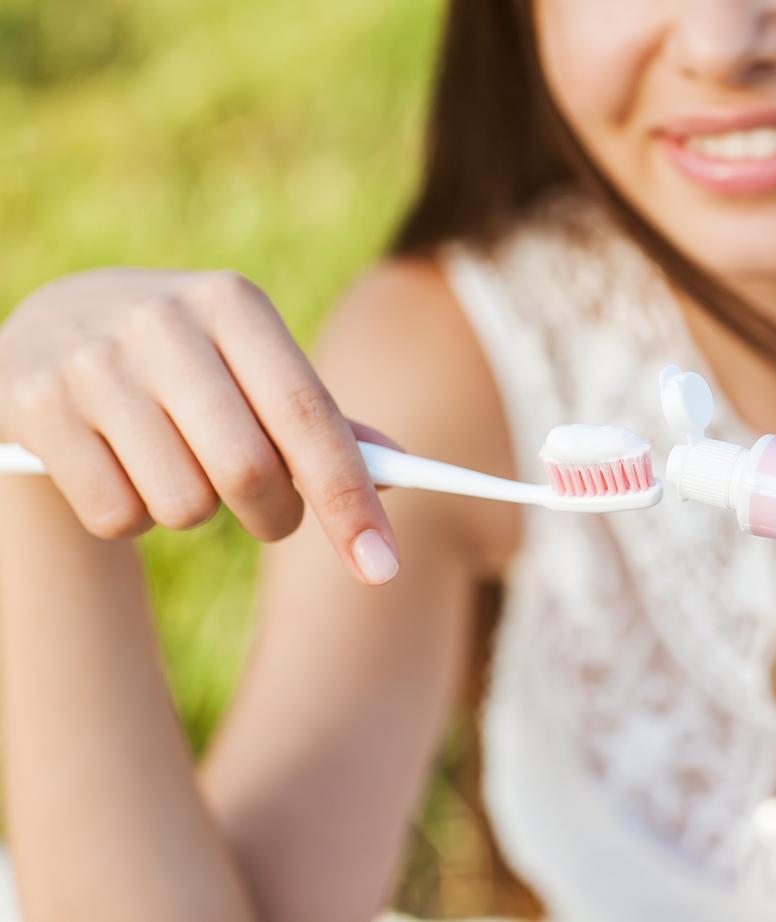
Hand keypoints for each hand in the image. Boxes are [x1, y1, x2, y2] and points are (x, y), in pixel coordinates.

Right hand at [0, 268, 399, 584]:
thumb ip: (320, 420)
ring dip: (196, 512)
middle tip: (273, 516)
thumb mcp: (252, 369)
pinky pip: (116, 515)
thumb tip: (398, 467)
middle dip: (276, 516)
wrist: (53, 332)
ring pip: (183, 504)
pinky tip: (118, 470)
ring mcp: (90, 359)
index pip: (309, 415)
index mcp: (233, 303)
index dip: (350, 497)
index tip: (381, 566)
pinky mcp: (34, 404)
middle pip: (249, 470)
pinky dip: (132, 517)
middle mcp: (162, 319)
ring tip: (175, 467)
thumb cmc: (187, 367)